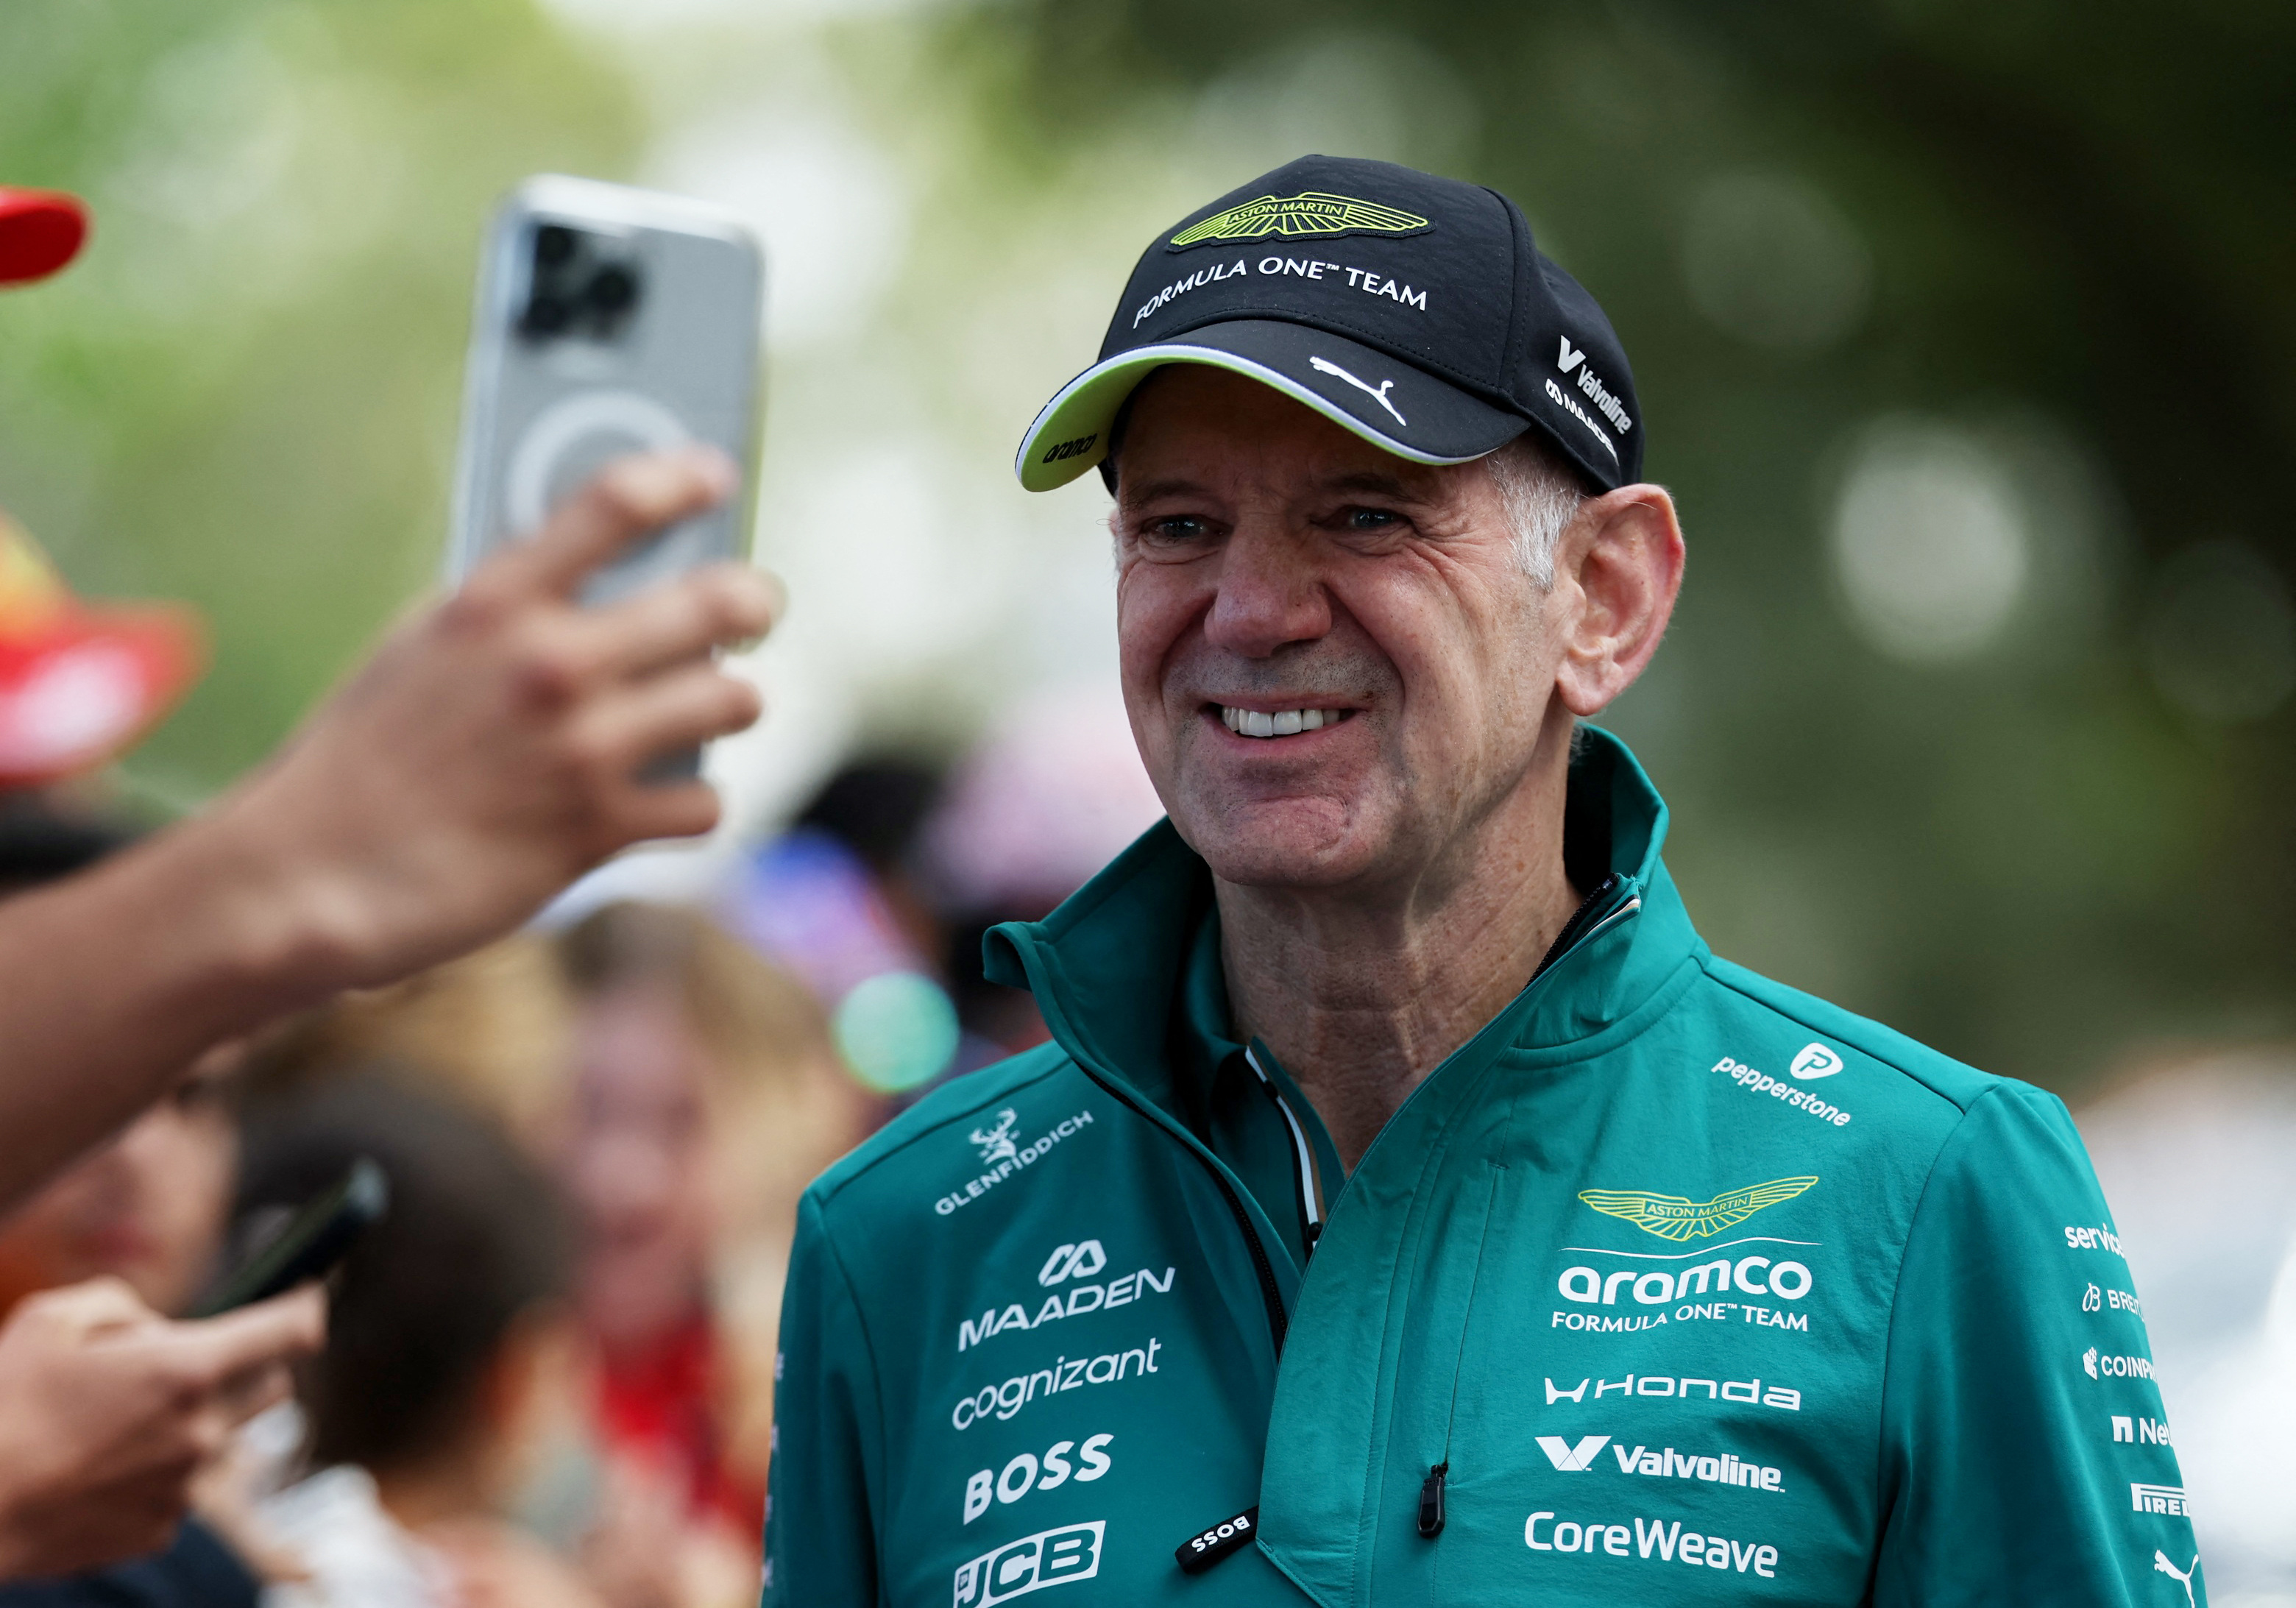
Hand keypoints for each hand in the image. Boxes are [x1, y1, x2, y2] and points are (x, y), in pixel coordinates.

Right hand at [0, 1279, 324, 1579]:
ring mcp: (186, 1486)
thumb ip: (123, 1306)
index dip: (306, 1304)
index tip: (307, 1293)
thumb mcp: (53, 1320)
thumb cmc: (2, 1406)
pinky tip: (98, 1470)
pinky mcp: (161, 1528)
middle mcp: (202, 1430)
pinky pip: (181, 1488)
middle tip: (190, 1362)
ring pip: (220, 1440)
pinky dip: (156, 1472)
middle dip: (247, 1366)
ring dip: (192, 1423)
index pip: (293, 1328)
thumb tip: (158, 1328)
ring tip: (115, 1425)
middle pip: (271, 1386)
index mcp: (187, 1369)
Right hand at [209, 446, 778, 998]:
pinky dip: (694, 803)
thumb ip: (510, 610)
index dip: (681, 478)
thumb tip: (606, 576)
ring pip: (734, 700)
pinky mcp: (599, 830)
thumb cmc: (364, 757)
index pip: (615, 503)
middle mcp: (550, 665)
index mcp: (494, 603)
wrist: (311, 876)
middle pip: (716, 600)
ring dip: (730, 704)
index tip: (713, 475)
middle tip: (755, 609)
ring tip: (711, 708)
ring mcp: (583, 748)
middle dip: (752, 601)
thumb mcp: (421, 649)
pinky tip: (666, 800)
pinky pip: (706, 801)